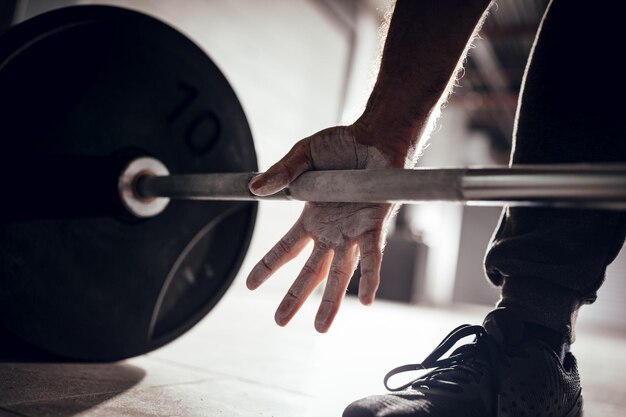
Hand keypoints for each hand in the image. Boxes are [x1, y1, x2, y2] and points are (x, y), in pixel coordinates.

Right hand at [246, 124, 405, 332]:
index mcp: (313, 218)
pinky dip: (369, 278)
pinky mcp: (375, 224)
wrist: (377, 135)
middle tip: (279, 321)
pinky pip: (372, 256)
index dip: (268, 267)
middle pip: (310, 271)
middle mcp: (332, 231)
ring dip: (330, 301)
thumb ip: (281, 172)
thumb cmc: (343, 145)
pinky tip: (364, 301)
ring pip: (340, 273)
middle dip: (294, 297)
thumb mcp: (303, 155)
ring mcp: (353, 231)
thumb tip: (255, 188)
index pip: (286, 249)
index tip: (250, 285)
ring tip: (320, 328)